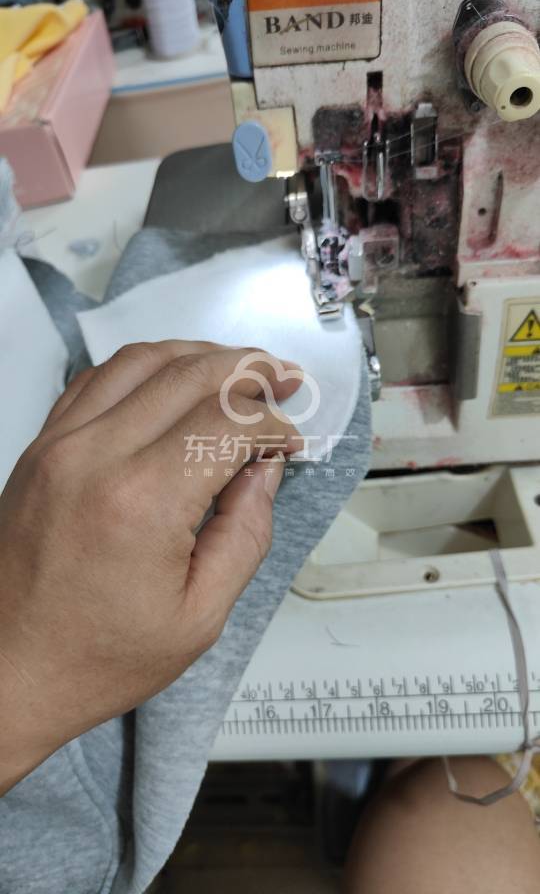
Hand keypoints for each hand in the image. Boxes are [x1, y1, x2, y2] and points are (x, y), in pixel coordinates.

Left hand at [0, 340, 302, 793]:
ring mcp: (59, 446)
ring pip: (142, 359)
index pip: (226, 422)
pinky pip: (97, 378)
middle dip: (249, 370)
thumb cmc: (91, 657)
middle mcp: (93, 459)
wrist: (7, 672)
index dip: (272, 422)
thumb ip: (245, 532)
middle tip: (281, 380)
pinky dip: (145, 366)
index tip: (288, 441)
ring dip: (199, 355)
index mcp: (140, 503)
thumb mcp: (200, 615)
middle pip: (190, 374)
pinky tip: (171, 380)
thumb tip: (264, 471)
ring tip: (236, 370)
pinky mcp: (41, 448)